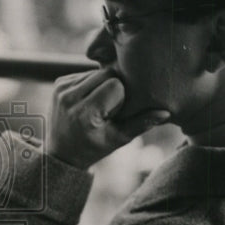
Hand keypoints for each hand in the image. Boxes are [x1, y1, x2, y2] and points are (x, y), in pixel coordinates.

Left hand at [46, 67, 169, 169]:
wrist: (61, 152)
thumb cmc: (93, 148)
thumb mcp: (118, 139)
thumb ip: (141, 124)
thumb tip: (166, 112)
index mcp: (84, 113)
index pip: (115, 86)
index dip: (121, 97)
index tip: (115, 113)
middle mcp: (69, 98)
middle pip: (106, 74)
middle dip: (113, 87)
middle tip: (109, 108)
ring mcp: (61, 89)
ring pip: (96, 72)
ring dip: (102, 85)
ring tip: (99, 105)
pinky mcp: (58, 84)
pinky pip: (85, 74)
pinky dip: (92, 85)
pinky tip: (90, 101)